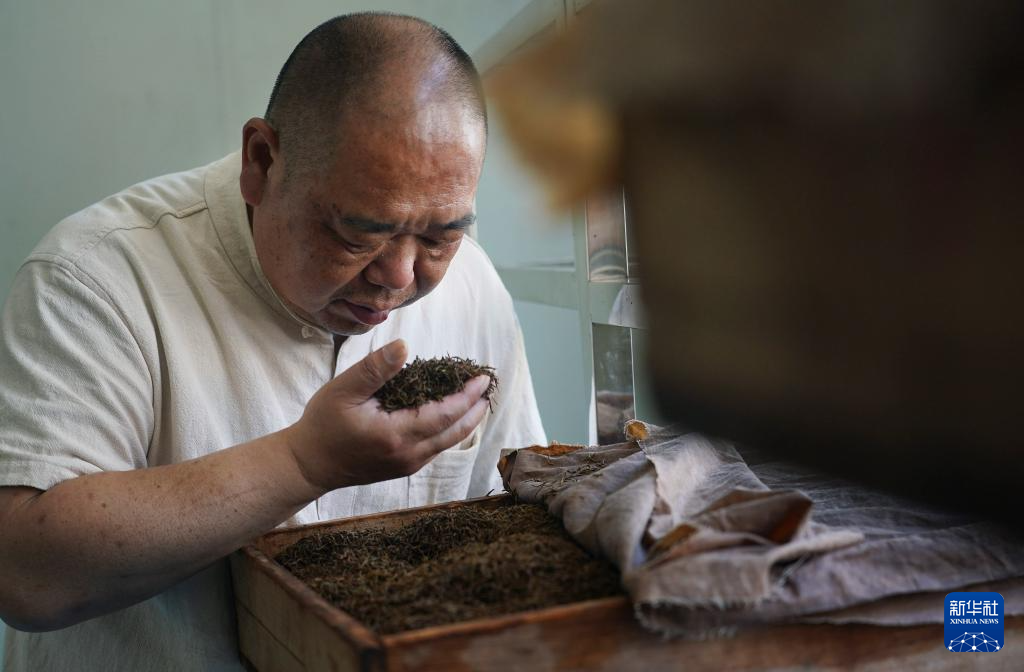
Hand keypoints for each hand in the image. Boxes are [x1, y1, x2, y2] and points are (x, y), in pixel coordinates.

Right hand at [284, 339, 490, 493]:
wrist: (309, 465)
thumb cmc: (323, 425)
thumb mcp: (344, 390)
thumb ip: (376, 369)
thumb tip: (404, 346)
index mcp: (396, 434)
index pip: (445, 414)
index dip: (467, 395)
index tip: (482, 378)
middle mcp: (408, 454)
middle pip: (456, 432)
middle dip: (476, 408)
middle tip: (489, 386)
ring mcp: (408, 464)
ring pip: (449, 443)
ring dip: (467, 421)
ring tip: (479, 399)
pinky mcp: (404, 468)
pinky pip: (437, 448)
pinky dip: (451, 431)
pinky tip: (454, 416)